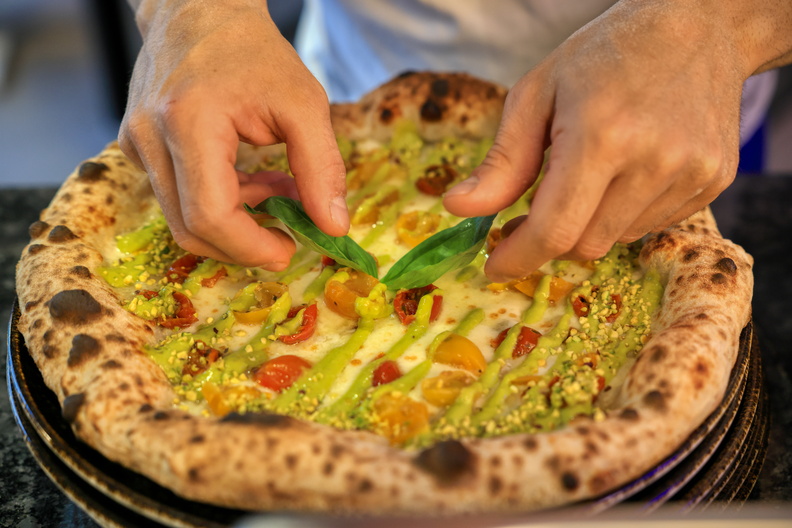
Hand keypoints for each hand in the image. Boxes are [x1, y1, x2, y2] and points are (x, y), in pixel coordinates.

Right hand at [119, 0, 348, 269]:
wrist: (202, 11)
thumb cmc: (254, 52)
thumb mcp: (304, 104)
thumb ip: (322, 168)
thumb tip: (333, 228)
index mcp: (188, 121)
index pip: (209, 215)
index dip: (250, 246)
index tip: (288, 250)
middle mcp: (149, 137)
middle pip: (190, 228)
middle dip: (244, 243)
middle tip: (287, 234)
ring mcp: (136, 144)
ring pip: (183, 218)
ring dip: (236, 219)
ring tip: (278, 189)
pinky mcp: (137, 148)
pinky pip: (177, 197)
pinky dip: (221, 201)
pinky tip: (253, 179)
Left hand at [444, 0, 750, 281]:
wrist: (698, 26)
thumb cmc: (605, 54)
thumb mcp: (537, 95)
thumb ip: (501, 162)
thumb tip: (457, 210)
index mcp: (601, 135)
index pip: (554, 229)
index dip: (518, 258)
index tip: (494, 268)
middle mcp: (654, 160)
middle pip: (584, 244)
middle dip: (549, 239)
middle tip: (528, 216)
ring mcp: (692, 173)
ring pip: (618, 239)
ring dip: (588, 224)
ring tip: (584, 179)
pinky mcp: (715, 180)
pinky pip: (653, 226)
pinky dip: (624, 214)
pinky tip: (625, 173)